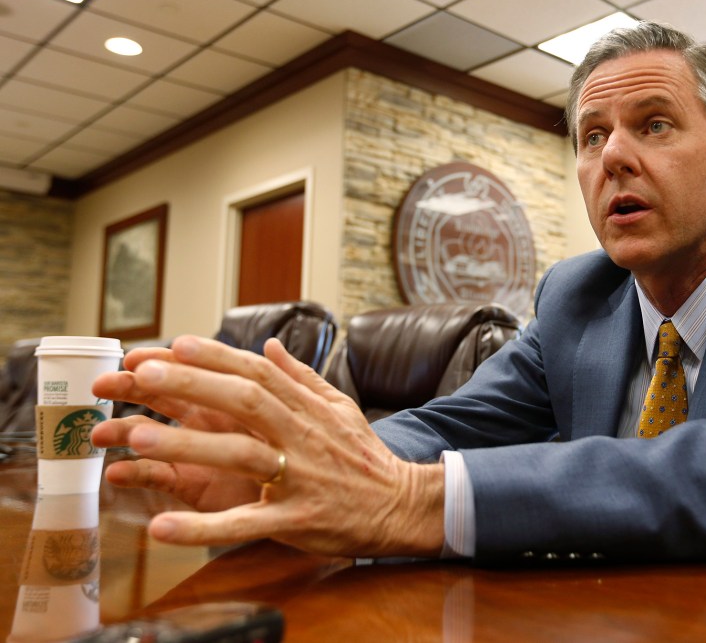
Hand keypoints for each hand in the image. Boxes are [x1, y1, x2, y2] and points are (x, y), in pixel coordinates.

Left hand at [91, 336, 444, 557]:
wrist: (400, 506)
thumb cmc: (363, 457)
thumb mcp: (340, 407)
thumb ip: (300, 377)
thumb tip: (267, 345)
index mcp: (308, 409)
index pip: (258, 373)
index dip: (217, 357)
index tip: (175, 344)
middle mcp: (301, 436)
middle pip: (244, 402)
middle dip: (193, 385)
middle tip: (142, 375)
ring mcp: (298, 478)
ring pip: (241, 455)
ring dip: (189, 445)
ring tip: (137, 438)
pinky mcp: (295, 520)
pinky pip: (246, 523)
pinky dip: (203, 528)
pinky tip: (162, 528)